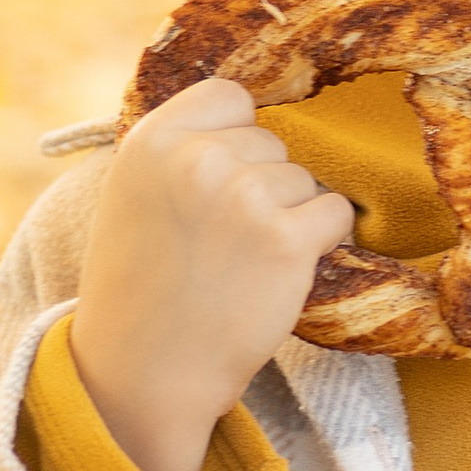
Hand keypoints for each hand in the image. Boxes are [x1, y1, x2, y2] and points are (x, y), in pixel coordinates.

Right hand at [70, 79, 354, 470]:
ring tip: (239, 266)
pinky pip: (335, 214)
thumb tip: (247, 119)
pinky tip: (276, 275)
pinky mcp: (286, 240)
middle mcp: (196, 158)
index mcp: (151, 140)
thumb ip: (181, 151)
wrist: (143, 374)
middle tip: (221, 244)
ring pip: (304, 181)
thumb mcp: (135, 195)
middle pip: (271, 143)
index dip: (236, 138)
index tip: (220, 181)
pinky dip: (319, 243)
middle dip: (260, 187)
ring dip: (288, 220)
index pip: (230, 96)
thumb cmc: (141, 289)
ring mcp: (244, 196)